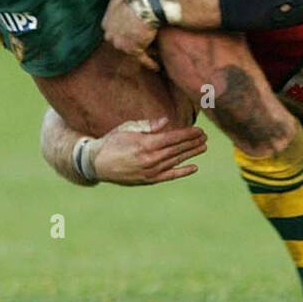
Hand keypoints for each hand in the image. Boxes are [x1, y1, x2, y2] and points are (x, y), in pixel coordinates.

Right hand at [91, 117, 207, 184]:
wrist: (98, 163)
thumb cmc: (113, 141)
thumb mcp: (128, 128)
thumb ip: (148, 125)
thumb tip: (166, 121)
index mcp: (145, 144)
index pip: (173, 138)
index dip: (188, 134)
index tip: (199, 130)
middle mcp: (150, 159)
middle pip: (177, 149)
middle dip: (192, 142)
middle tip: (205, 137)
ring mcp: (150, 171)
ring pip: (176, 161)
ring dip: (191, 154)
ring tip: (203, 147)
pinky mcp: (148, 180)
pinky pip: (169, 176)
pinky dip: (182, 172)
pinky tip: (194, 167)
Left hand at [102, 0, 160, 65]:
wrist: (145, 6)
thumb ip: (115, 7)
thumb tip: (118, 8)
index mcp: (105, 23)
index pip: (111, 30)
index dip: (119, 29)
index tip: (127, 28)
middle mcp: (110, 36)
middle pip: (118, 41)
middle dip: (126, 40)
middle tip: (137, 37)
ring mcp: (121, 44)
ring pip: (130, 49)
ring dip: (139, 48)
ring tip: (151, 49)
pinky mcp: (134, 50)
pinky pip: (143, 59)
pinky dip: (150, 62)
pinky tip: (156, 66)